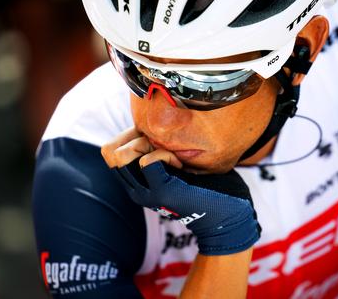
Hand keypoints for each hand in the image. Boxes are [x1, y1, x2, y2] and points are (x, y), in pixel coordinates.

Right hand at [101, 128, 260, 254]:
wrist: (228, 215)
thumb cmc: (208, 185)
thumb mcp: (177, 165)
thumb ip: (160, 150)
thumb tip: (152, 123)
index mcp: (137, 181)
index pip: (109, 150)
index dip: (129, 136)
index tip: (157, 140)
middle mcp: (135, 189)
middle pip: (109, 151)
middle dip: (134, 137)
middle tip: (164, 145)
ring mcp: (146, 192)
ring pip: (121, 155)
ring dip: (147, 145)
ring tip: (172, 154)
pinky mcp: (163, 192)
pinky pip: (148, 161)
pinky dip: (164, 154)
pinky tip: (181, 163)